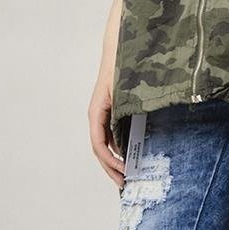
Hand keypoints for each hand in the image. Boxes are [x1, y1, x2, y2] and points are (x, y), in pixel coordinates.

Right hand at [88, 67, 124, 188]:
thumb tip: (128, 138)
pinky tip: (132, 155)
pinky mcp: (113, 110)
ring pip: (107, 143)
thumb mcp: (123, 90)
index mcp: (97, 112)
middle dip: (112, 168)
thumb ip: (123, 112)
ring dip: (116, 160)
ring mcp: (104, 113)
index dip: (109, 162)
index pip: (99, 145)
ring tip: (128, 175)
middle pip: (101, 149)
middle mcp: (98, 115)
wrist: (121, 45)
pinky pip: (114, 134)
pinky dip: (121, 147)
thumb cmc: (121, 64)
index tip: (122, 172)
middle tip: (125, 184)